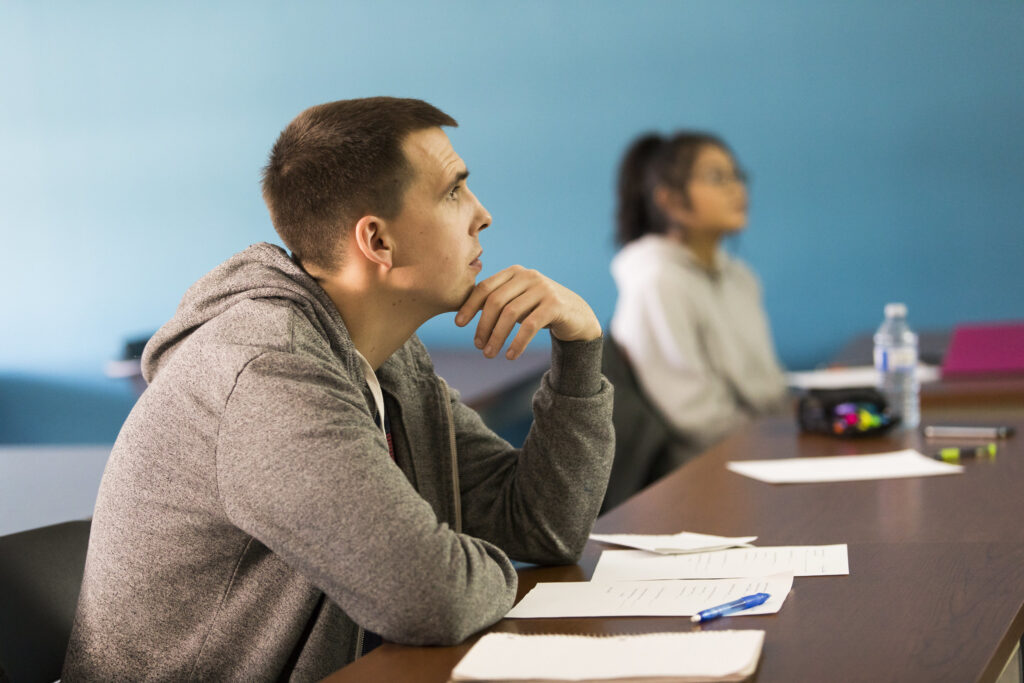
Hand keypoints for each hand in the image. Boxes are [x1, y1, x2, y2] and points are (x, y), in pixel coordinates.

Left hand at [454, 265, 601, 359]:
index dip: (470, 306)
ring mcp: (543, 288)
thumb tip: (461, 313)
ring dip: (497, 337)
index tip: (458, 324)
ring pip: (511, 314)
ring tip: (490, 354)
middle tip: (478, 346)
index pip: (485, 287)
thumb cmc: (539, 310)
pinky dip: (517, 343)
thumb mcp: (517, 302)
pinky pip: (529, 326)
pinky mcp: (555, 304)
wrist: (576, 316)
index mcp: (515, 272)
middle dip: (483, 325)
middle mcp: (528, 276)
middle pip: (496, 301)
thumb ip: (496, 302)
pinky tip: (510, 356)